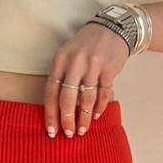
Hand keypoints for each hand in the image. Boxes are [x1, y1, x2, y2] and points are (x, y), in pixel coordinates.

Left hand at [44, 23, 129, 137]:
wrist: (112, 27)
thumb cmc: (86, 47)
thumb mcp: (67, 55)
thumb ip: (61, 77)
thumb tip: (55, 111)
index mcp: (60, 59)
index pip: (50, 92)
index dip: (50, 115)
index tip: (51, 131)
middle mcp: (75, 61)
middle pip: (67, 99)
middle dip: (66, 121)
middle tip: (68, 134)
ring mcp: (93, 64)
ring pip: (86, 100)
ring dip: (83, 118)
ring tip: (82, 130)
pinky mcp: (109, 68)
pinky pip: (103, 94)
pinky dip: (99, 108)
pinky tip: (95, 116)